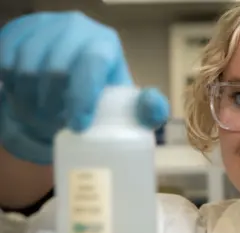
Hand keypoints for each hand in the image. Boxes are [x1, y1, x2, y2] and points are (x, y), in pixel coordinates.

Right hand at [0, 12, 168, 164]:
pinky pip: (4, 61)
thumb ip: (147, 110)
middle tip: (55, 125)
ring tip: (39, 116)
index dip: (82, 97)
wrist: (69, 77)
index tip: (78, 126)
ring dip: (29, 102)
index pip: (91, 65)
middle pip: (54, 70)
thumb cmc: (101, 93)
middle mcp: (75, 27)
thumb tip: (151, 106)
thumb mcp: (128, 103)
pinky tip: (23, 97)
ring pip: (25, 68)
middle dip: (53, 107)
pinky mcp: (17, 30)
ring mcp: (43, 25)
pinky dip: (10, 87)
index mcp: (104, 43)